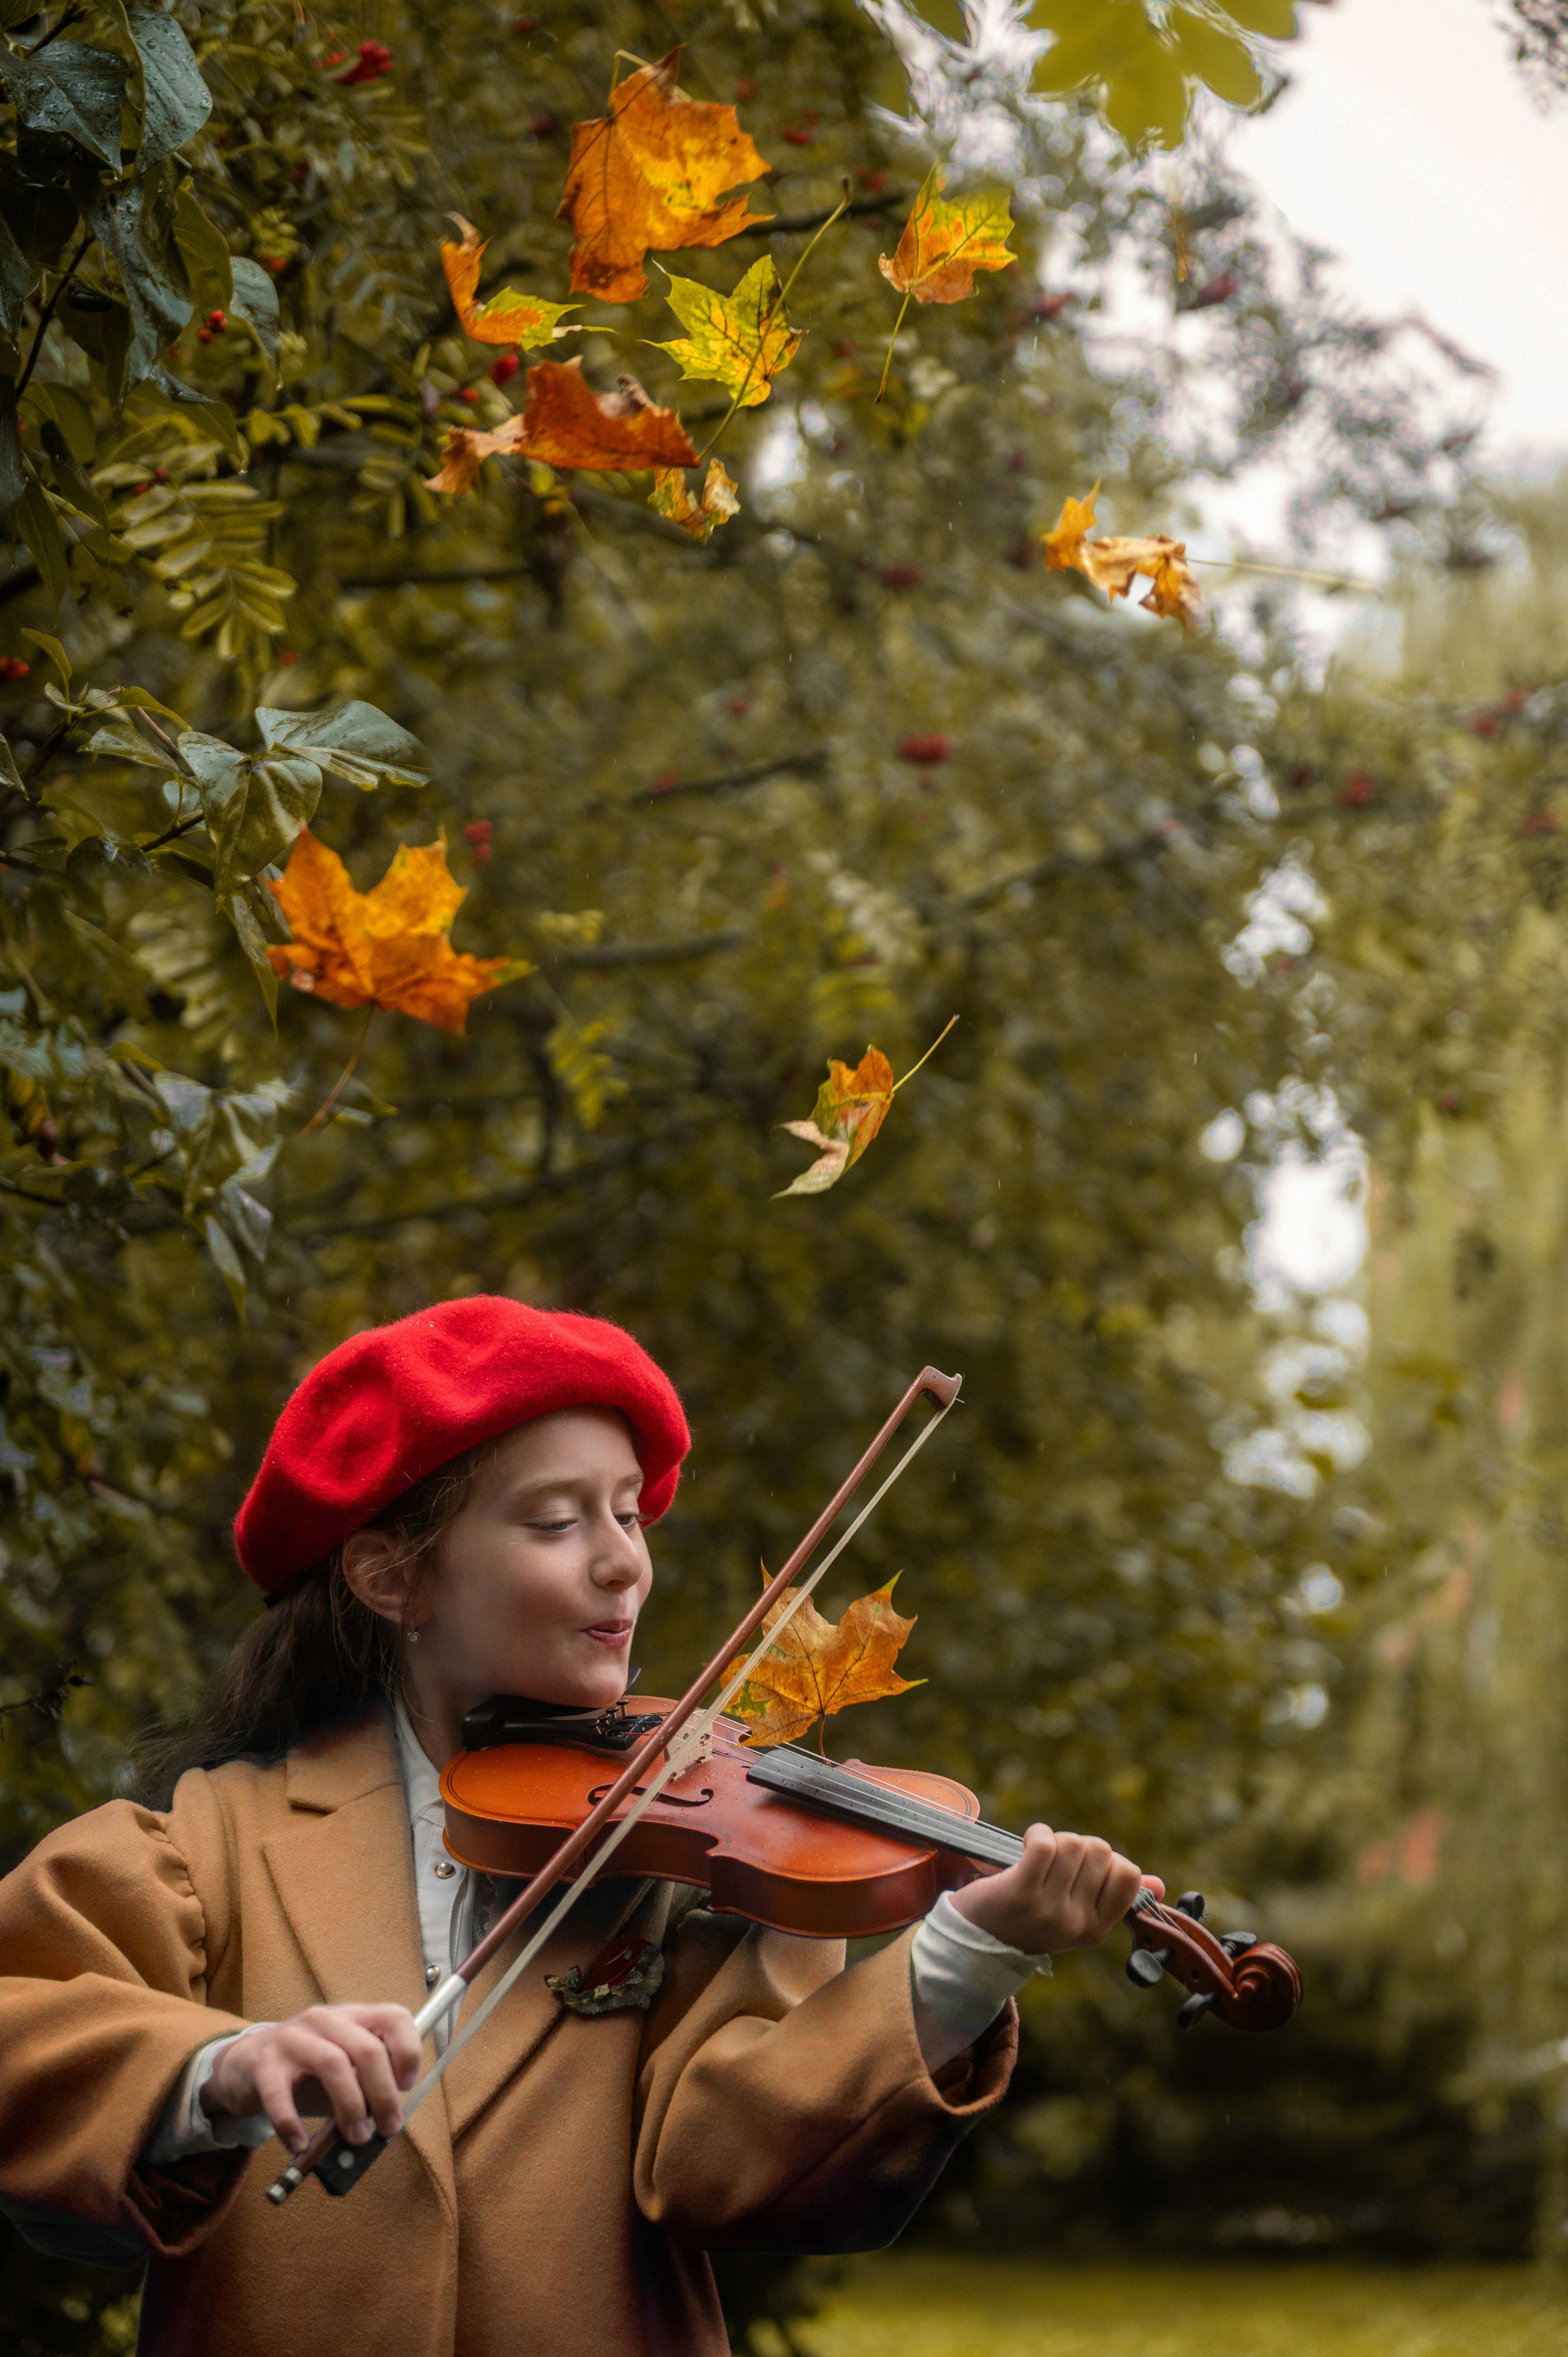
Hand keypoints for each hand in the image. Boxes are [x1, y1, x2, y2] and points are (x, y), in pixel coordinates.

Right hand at [202, 2003, 422, 2154]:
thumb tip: (389, 2119)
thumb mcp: (342, 2068)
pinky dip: (292, 2124)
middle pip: (367, 2048)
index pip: (394, 2018)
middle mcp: (325, 2020)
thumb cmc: (307, 2072)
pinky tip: (300, 2145)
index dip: (409, 2052)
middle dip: (384, 2094)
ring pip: (332, 2063)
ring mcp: (293, 2038)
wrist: (245, 2064)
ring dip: (351, 2106)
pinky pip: (279, 2095)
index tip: (406, 2086)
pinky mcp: (263, 2064)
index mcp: (352, 2017)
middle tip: (387, 2128)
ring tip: (357, 2138)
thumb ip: (366, 2084)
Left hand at [948, 1825, 1161, 1955]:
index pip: (1128, 1875)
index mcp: (1096, 1930)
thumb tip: (1159, 1885)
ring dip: (1055, 1839)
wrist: (978, 1939)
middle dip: (1078, 1846)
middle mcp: (1076, 1923)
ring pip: (1073, 1844)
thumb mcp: (1075, 1915)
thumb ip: (1115, 1897)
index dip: (1108, 1860)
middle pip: (1099, 1850)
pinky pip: (1044, 1843)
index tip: (1084, 1869)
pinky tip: (1027, 1844)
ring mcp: (1049, 1909)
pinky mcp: (1020, 1892)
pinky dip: (1037, 1833)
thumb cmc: (1031, 1917)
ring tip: (1039, 1857)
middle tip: (1055, 1862)